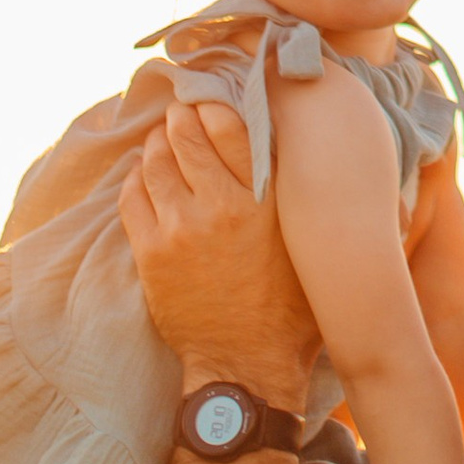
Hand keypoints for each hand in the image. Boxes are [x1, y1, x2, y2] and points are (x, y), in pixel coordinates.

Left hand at [122, 105, 320, 398]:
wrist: (248, 363)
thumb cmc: (291, 306)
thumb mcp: (311, 244)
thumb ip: (311, 199)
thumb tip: (331, 156)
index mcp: (264, 201)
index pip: (230, 126)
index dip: (214, 104)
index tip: (210, 100)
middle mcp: (220, 208)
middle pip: (186, 136)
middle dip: (181, 117)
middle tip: (181, 112)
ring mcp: (180, 230)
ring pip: (155, 161)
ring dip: (157, 143)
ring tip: (163, 139)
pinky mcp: (151, 253)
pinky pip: (132, 196)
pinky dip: (137, 177)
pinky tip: (146, 175)